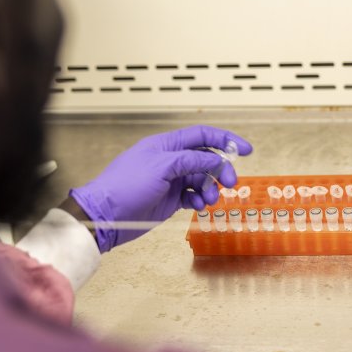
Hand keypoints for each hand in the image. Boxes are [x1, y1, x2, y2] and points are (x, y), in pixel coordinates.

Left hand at [69, 125, 252, 251]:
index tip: (245, 150)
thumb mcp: (162, 167)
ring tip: (209, 199)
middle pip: (206, 159)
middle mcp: (170, 160)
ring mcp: (170, 180)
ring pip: (201, 180)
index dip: (226, 140)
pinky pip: (192, 195)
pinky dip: (199, 200)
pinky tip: (197, 206)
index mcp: (167, 145)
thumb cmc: (125, 185)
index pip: (202, 136)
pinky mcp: (170, 198)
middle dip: (221, 170)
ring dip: (210, 188)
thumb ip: (191, 161)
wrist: (106, 215)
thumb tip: (214, 160)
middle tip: (230, 182)